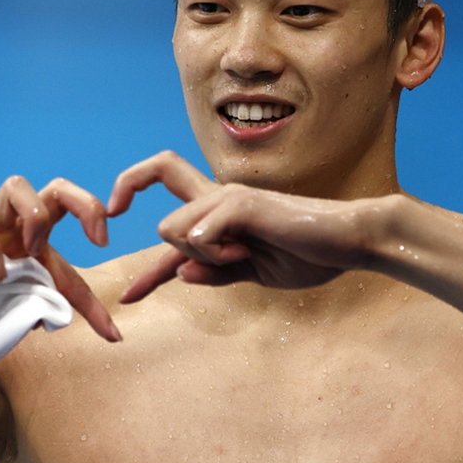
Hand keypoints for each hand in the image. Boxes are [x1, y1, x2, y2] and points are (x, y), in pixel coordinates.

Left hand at [107, 151, 379, 302]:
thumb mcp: (254, 273)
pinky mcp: (244, 204)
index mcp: (221, 213)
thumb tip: (182, 275)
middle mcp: (219, 196)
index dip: (145, 258)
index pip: (170, 220)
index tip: (126, 293)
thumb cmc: (309, 255)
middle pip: (159, 168)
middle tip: (111, 210)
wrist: (350, 242)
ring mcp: (230, 197)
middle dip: (127, 182)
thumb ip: (218, 272)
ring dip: (196, 255)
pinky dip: (209, 250)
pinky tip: (239, 254)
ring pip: (172, 228)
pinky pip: (199, 230)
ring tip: (241, 259)